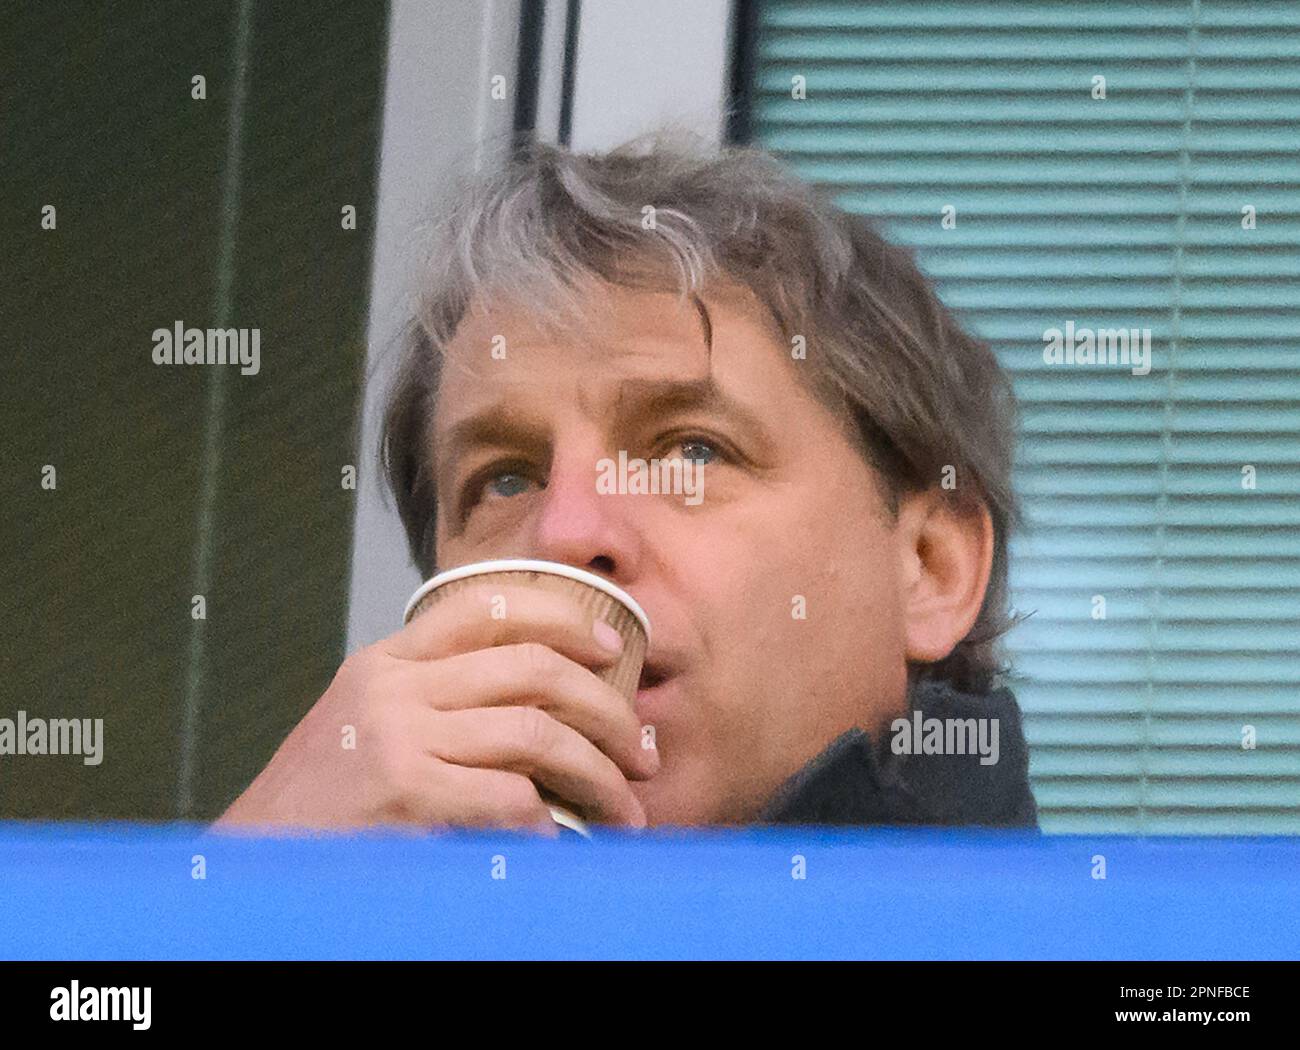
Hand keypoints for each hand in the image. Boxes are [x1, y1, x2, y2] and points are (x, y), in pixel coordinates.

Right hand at [213, 580, 657, 833]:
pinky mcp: (404, 795)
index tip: (611, 649)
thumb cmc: (321, 799)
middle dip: (607, 712)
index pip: (490, 607)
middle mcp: (395, 685)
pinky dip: (547, 820)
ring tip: (625, 809)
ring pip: (535, 734)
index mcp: (389, 658)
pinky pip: (507, 797)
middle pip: (533, 671)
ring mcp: (398, 737)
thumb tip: (536, 702)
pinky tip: (559, 837)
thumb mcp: (367, 719)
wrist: (252, 859)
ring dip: (597, 776)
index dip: (564, 620)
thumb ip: (434, 695)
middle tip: (640, 752)